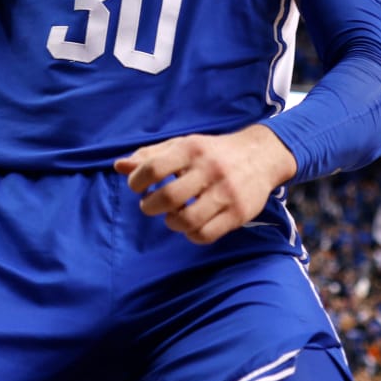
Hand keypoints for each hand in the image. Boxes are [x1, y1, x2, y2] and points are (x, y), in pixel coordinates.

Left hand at [116, 125, 297, 245]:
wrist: (261, 155)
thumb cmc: (211, 152)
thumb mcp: (181, 146)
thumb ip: (149, 156)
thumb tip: (119, 166)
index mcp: (191, 149)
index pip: (153, 168)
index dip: (136, 182)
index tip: (138, 187)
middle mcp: (209, 169)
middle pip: (168, 198)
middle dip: (150, 206)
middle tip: (151, 205)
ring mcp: (226, 192)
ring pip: (187, 220)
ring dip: (171, 222)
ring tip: (172, 216)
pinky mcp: (238, 213)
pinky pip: (206, 234)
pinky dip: (191, 234)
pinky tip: (190, 225)